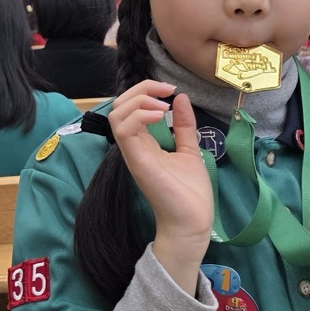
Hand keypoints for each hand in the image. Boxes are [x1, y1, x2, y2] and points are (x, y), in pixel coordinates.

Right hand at [109, 81, 212, 290]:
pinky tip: (160, 116)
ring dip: (137, 101)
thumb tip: (181, 98)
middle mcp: (133, 146)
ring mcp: (133, 153)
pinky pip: (124, 131)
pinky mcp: (137, 161)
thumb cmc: (190, 192)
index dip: (145, 90)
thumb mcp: (189, 149)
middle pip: (119, 106)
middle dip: (140, 89)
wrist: (193, 221)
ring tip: (161, 106)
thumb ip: (184, 125)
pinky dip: (138, 116)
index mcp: (143, 142)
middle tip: (165, 91)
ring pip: (116, 115)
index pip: (129, 107)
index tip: (170, 90)